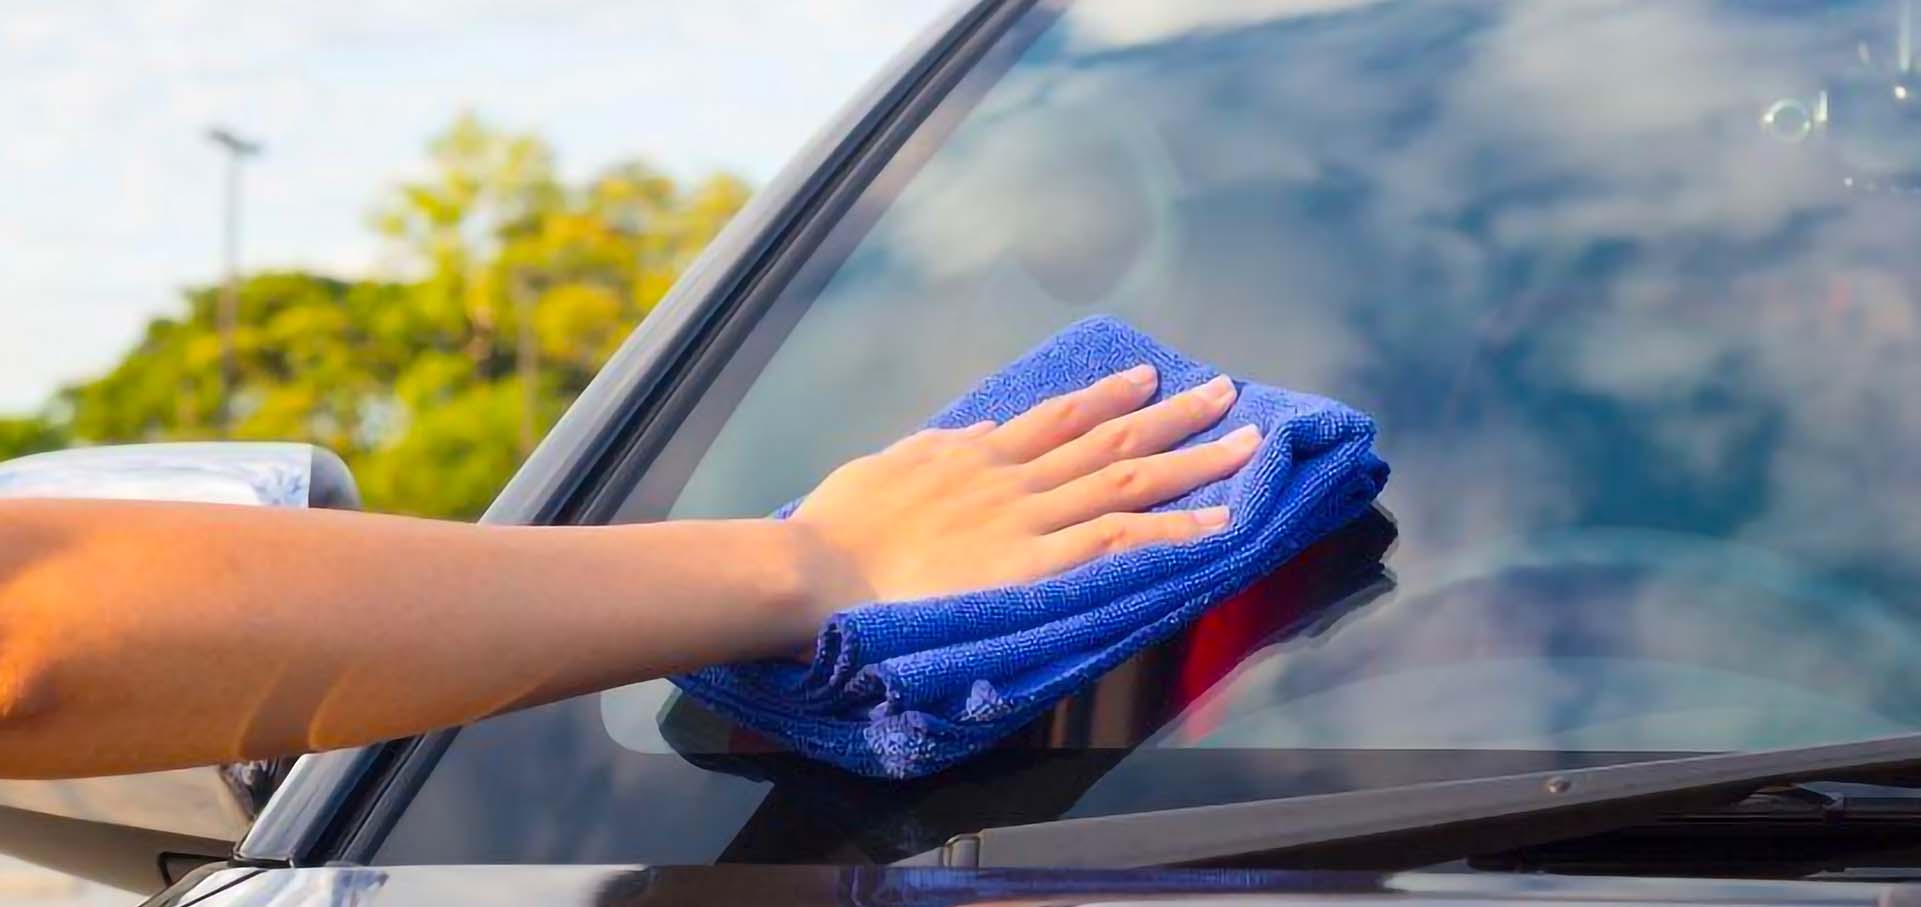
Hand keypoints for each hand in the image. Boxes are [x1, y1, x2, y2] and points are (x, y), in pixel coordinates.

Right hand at [789, 364, 1257, 618]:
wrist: (818, 572)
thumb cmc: (834, 531)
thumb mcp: (881, 467)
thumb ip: (932, 449)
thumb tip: (976, 431)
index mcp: (974, 455)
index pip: (1057, 418)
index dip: (1107, 395)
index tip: (1146, 377)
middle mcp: (1013, 477)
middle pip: (1110, 437)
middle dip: (1172, 414)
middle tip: (1225, 393)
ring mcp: (1030, 517)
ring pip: (1130, 479)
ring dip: (1193, 459)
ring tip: (1246, 441)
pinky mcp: (1037, 563)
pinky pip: (1123, 540)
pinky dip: (1175, 529)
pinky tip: (1221, 523)